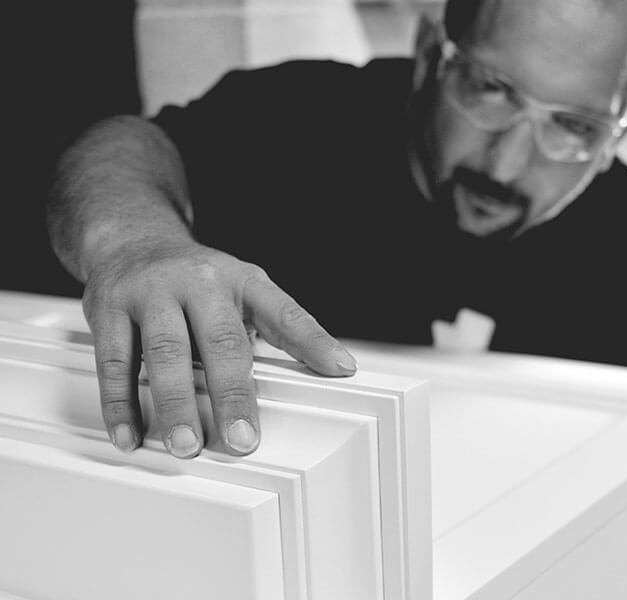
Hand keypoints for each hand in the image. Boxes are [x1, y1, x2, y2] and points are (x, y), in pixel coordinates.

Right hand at [83, 239, 356, 457]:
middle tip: (242, 438)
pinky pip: (115, 361)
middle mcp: (199, 282)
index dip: (314, 341)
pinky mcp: (109, 308)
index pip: (285, 311)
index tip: (340, 369)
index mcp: (241, 279)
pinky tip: (131, 434)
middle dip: (232, 393)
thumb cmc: (198, 278)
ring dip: (175, 404)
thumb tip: (329, 368)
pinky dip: (120, 403)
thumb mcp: (244, 289)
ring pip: (165, 352)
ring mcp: (151, 292)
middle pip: (220, 341)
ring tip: (186, 444)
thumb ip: (277, 329)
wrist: (132, 238)